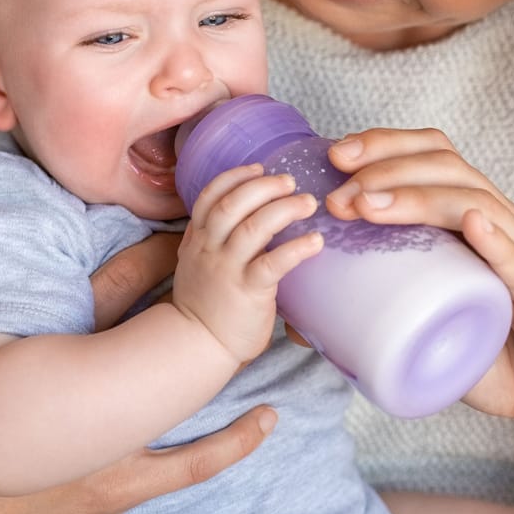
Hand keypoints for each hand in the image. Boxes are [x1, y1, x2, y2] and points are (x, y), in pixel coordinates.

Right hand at [0, 191, 279, 513]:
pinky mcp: (123, 485)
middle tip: (240, 266)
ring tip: (270, 329)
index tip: (189, 228)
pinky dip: (230, 443)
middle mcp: (85, 401)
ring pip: (183, 398)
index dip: (153, 256)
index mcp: (48, 354)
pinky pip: (187, 463)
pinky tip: (266, 419)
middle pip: (156, 336)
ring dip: (224, 366)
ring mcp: (109, 446)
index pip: (109, 290)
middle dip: (200, 301)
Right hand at [173, 164, 325, 364]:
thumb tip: (249, 216)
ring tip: (308, 203)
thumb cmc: (206, 305)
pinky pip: (273, 263)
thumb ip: (216, 240)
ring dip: (284, 209)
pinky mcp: (248, 292)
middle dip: (263, 187)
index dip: (236, 177)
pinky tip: (316, 241)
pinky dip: (297, 248)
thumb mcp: (197, 264)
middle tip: (290, 182)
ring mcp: (227, 270)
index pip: (210, 196)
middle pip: (233, 204)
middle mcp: (209, 249)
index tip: (259, 167)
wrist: (198, 346)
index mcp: (198, 239)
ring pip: (253, 227)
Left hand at [322, 130, 513, 445]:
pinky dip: (494, 239)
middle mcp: (508, 227)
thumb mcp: (438, 332)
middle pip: (448, 167)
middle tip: (338, 188)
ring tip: (368, 204)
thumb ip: (386, 319)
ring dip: (416, 197)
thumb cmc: (512, 361)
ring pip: (474, 204)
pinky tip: (469, 223)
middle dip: (386, 167)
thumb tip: (311, 321)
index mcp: (481, 222)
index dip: (386, 145)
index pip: (436, 158)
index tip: (334, 155)